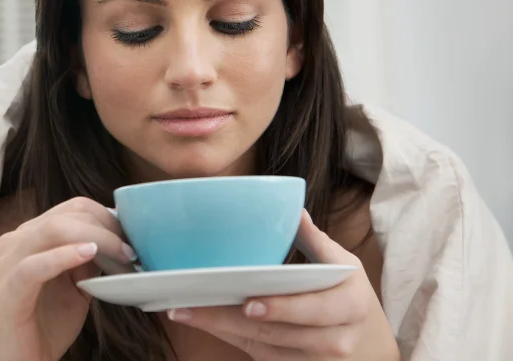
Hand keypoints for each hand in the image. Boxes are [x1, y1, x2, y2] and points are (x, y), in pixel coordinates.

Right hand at [0, 197, 136, 360]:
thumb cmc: (43, 326)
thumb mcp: (75, 287)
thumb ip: (88, 261)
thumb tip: (115, 242)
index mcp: (31, 236)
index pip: (74, 208)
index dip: (108, 218)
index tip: (133, 238)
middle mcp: (16, 241)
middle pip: (68, 213)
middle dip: (108, 227)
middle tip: (133, 249)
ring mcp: (8, 263)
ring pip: (53, 229)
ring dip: (97, 238)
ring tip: (122, 255)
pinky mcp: (8, 289)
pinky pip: (35, 265)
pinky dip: (64, 256)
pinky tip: (89, 254)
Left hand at [166, 210, 400, 360]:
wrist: (369, 347)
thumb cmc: (349, 298)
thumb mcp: (343, 267)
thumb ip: (316, 241)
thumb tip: (292, 209)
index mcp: (349, 305)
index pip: (313, 309)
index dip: (281, 308)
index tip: (248, 302)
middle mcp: (336, 340)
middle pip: (276, 333)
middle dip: (229, 319)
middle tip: (190, 305)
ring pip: (261, 348)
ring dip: (221, 329)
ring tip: (185, 311)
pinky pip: (259, 357)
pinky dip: (229, 339)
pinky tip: (204, 323)